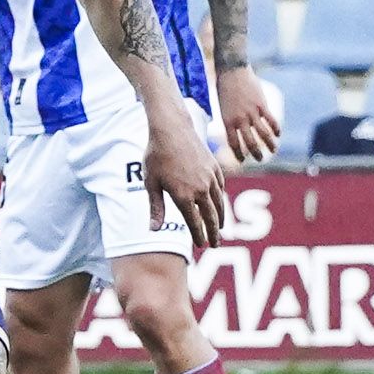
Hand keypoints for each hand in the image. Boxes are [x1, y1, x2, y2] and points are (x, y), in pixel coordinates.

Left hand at [141, 94, 227, 249]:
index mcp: (183, 196)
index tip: (201, 244)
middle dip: (214, 233)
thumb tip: (154, 230)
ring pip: (219, 203)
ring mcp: (210, 178)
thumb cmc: (156, 156)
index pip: (194, 223)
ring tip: (221, 229)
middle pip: (211, 217)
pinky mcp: (215, 167)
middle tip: (215, 244)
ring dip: (221, 218)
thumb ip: (156, 208)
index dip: (198, 235)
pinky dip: (221, 199)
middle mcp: (200, 189)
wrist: (171, 129)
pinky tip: (219, 204)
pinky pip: (221, 188)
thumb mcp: (151, 183)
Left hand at [212, 65, 280, 165]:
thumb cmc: (225, 90)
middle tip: (260, 159)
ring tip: (273, 150)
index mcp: (228, 122)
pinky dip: (276, 129)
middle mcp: (240, 120)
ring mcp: (252, 112)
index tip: (242, 160)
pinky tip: (278, 134)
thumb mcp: (222, 109)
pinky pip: (271, 121)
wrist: (232, 72)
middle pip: (250, 142)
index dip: (238, 154)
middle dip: (256, 153)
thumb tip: (235, 133)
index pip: (234, 144)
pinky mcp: (261, 105)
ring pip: (263, 134)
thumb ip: (230, 122)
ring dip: (269, 144)